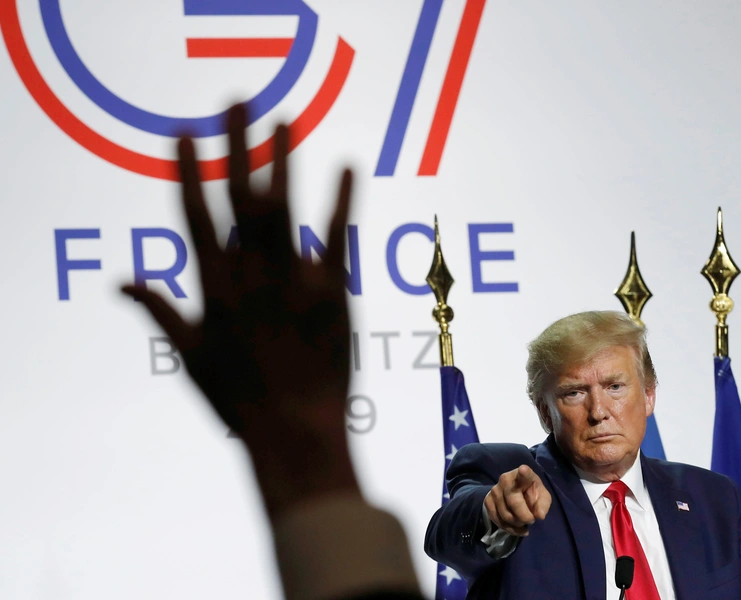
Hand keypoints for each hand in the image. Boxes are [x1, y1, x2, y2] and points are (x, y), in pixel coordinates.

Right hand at [123, 104, 356, 516]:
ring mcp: (293, 280)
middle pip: (240, 197)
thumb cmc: (238, 401)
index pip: (195, 216)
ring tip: (285, 119)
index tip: (184, 134)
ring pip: (285, 207)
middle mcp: (250, 275)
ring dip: (283, 160)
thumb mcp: (189, 357)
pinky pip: (337, 236)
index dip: (189, 172)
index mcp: (213, 288)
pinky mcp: (333, 292)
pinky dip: (342, 200)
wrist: (296, 432)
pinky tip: (347, 166)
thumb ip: (158, 311)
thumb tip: (121, 281)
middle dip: (237, 145)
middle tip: (238, 102)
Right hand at [484, 465, 550, 535]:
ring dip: (518, 524)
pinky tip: (518, 528)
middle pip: (514, 503)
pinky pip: (498, 521)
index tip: (524, 470)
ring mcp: (495, 490)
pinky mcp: (488, 501)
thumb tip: (540, 516)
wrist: (514, 492)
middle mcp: (506, 479)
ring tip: (524, 521)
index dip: (524, 473)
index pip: (524, 474)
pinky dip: (510, 529)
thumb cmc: (531, 492)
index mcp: (523, 475)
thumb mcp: (542, 497)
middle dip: (525, 517)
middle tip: (531, 519)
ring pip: (506, 515)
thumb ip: (543, 505)